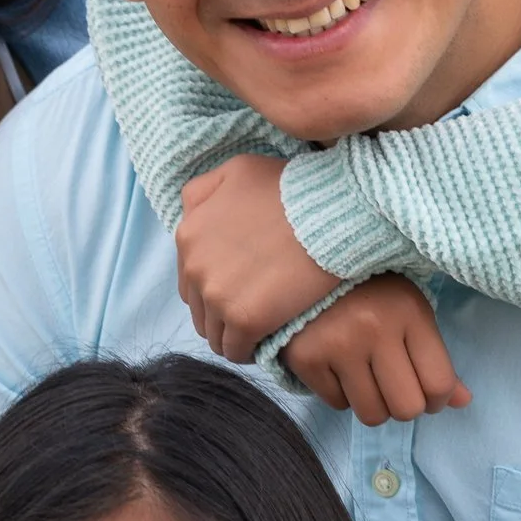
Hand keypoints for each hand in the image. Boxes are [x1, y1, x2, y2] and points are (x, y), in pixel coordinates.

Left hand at [177, 156, 339, 361]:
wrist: (331, 212)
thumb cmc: (291, 187)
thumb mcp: (237, 169)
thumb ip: (204, 191)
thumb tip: (192, 214)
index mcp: (189, 232)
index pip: (190, 277)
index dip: (216, 285)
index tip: (241, 288)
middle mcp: (194, 266)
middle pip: (199, 308)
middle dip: (220, 312)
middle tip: (252, 310)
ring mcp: (217, 295)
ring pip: (213, 333)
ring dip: (232, 335)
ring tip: (258, 331)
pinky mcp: (244, 319)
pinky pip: (235, 349)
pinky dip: (247, 351)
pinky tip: (265, 344)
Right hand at [281, 278, 469, 425]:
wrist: (308, 266)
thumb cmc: (371, 290)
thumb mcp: (411, 313)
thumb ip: (436, 359)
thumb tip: (462, 402)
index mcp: (409, 312)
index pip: (438, 383)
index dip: (438, 400)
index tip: (428, 394)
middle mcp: (374, 329)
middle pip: (406, 408)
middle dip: (404, 406)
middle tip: (395, 387)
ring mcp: (336, 345)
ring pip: (371, 415)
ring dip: (374, 403)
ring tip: (367, 377)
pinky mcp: (305, 358)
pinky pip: (337, 405)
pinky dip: (342, 394)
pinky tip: (339, 367)